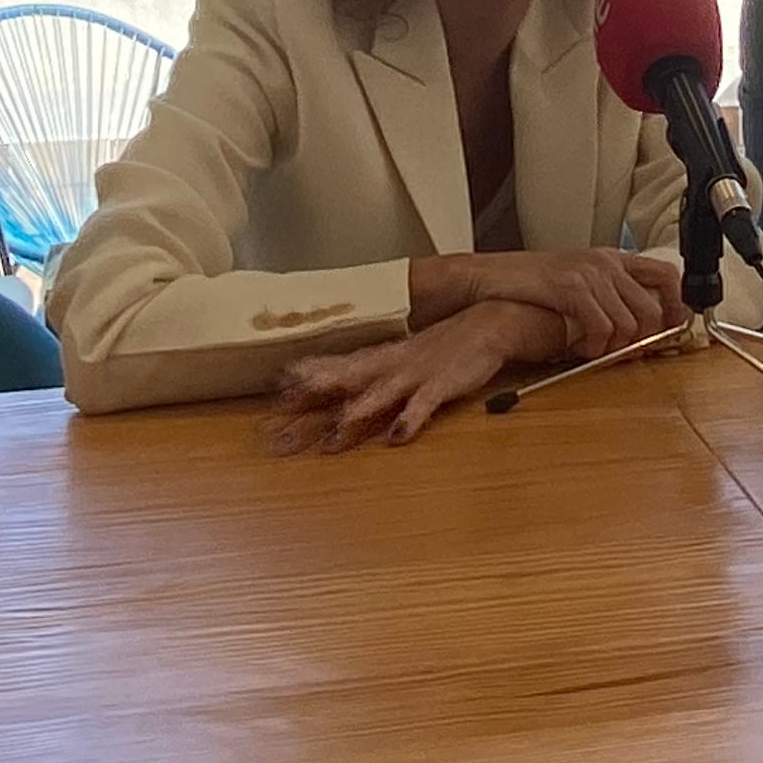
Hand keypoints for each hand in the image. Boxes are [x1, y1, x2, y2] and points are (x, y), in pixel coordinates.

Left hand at [265, 299, 561, 452]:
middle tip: (283, 417)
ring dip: (355, 415)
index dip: (304, 380)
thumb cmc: (444, 347)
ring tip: (333, 435)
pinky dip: (409, 421)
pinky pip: (422, 406)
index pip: (334, 368)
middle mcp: (389, 367)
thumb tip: (345, 392)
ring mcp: (413, 377)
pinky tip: (397, 438)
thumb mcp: (404, 357)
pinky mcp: (440, 387)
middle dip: (313, 402)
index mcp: (379, 360)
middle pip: (344, 384)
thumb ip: (375, 372)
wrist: (487, 325)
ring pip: (378, 396)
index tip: (274, 393)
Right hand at [409, 246, 682, 360]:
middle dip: (646, 340)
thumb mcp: (575, 282)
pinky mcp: (571, 288)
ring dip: (616, 348)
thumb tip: (635, 330)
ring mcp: (589, 274)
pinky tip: (580, 349)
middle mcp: (605, 262)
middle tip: (628, 354)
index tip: (672, 330)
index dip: (677, 305)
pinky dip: (596, 346)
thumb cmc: (529, 286)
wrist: (488, 278)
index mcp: (610, 258)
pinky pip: (602, 327)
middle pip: (653, 308)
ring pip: (630, 324)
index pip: (666, 274)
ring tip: (594, 352)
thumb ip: (605, 298)